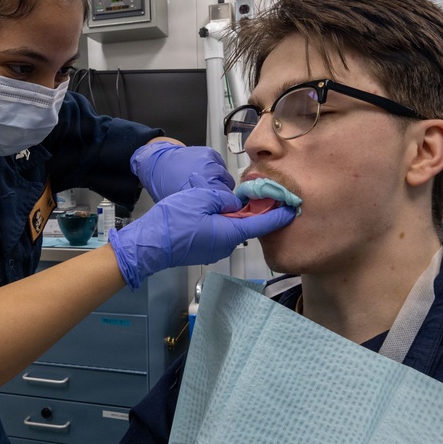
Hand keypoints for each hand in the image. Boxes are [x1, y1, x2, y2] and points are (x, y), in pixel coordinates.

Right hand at [107, 179, 295, 289]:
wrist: (148, 244)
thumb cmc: (174, 221)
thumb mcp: (201, 198)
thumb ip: (224, 198)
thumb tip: (235, 202)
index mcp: (230, 233)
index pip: (263, 224)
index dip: (279, 214)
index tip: (293, 206)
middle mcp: (227, 245)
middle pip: (248, 226)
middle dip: (256, 211)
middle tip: (263, 193)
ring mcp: (215, 250)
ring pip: (233, 229)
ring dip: (237, 216)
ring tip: (235, 199)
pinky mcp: (204, 250)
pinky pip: (221, 233)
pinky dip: (224, 222)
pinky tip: (216, 210)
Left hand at [131, 142, 235, 201]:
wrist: (158, 163)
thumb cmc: (165, 185)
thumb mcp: (181, 205)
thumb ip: (199, 211)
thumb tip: (215, 218)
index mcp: (199, 191)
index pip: (224, 203)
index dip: (223, 209)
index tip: (221, 210)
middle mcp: (207, 176)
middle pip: (228, 192)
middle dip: (223, 197)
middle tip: (211, 198)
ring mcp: (209, 163)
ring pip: (227, 179)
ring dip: (221, 183)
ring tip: (207, 184)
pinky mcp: (210, 154)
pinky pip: (223, 166)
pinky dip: (217, 171)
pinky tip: (205, 173)